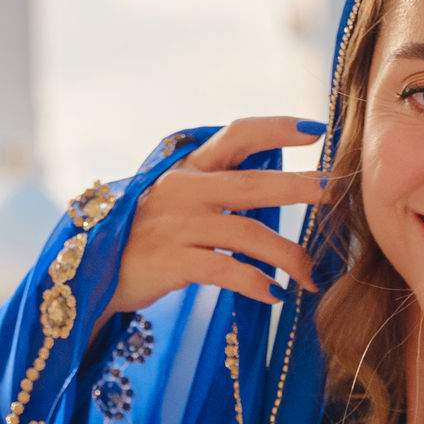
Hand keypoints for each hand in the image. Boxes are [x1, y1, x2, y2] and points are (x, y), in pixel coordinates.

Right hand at [101, 116, 332, 320]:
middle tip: (334, 195)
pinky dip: (256, 282)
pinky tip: (275, 294)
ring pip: (247, 232)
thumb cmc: (147, 237)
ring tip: (311, 274)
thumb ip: (218, 188)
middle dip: (298, 188)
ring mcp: (175, 225)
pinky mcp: (170, 261)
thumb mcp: (177, 200)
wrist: (89, 272)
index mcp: (188, 168)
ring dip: (287, 255)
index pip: (237, 135)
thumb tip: (280, 185)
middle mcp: (182, 189)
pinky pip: (226, 269)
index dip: (277, 128)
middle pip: (253, 184)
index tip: (316, 129)